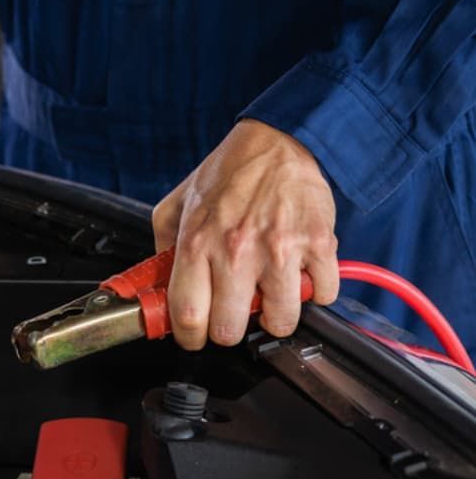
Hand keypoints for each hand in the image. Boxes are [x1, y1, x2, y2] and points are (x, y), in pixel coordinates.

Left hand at [151, 118, 339, 349]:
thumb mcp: (177, 205)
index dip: (189, 338)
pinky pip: (323, 294)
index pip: (187, 317)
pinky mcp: (318, 245)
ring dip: (275, 317)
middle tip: (233, 317)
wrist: (278, 140)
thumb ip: (163, 247)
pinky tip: (300, 277)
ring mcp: (280, 251)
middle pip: (229, 330)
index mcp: (197, 244)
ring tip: (269, 298)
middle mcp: (236, 251)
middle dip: (230, 331)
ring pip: (280, 321)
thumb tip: (156, 284)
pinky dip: (315, 293)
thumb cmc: (229, 173)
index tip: (194, 337)